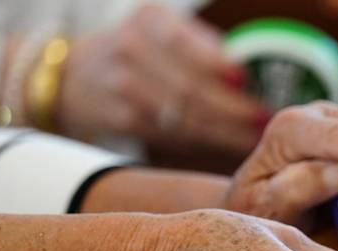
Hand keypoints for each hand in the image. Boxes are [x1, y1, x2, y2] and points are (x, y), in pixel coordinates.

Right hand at [58, 4, 266, 154]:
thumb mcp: (160, 27)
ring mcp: (123, 87)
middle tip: (263, 119)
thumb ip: (201, 43)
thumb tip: (252, 71)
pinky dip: (203, 140)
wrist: (75, 75)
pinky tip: (226, 143)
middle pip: (188, 86)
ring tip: (253, 135)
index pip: (184, 42)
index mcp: (150, 20)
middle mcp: (131, 50)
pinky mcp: (123, 119)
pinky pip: (171, 134)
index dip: (215, 62)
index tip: (244, 79)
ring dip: (223, 131)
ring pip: (182, 116)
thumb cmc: (137, 49)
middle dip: (232, 108)